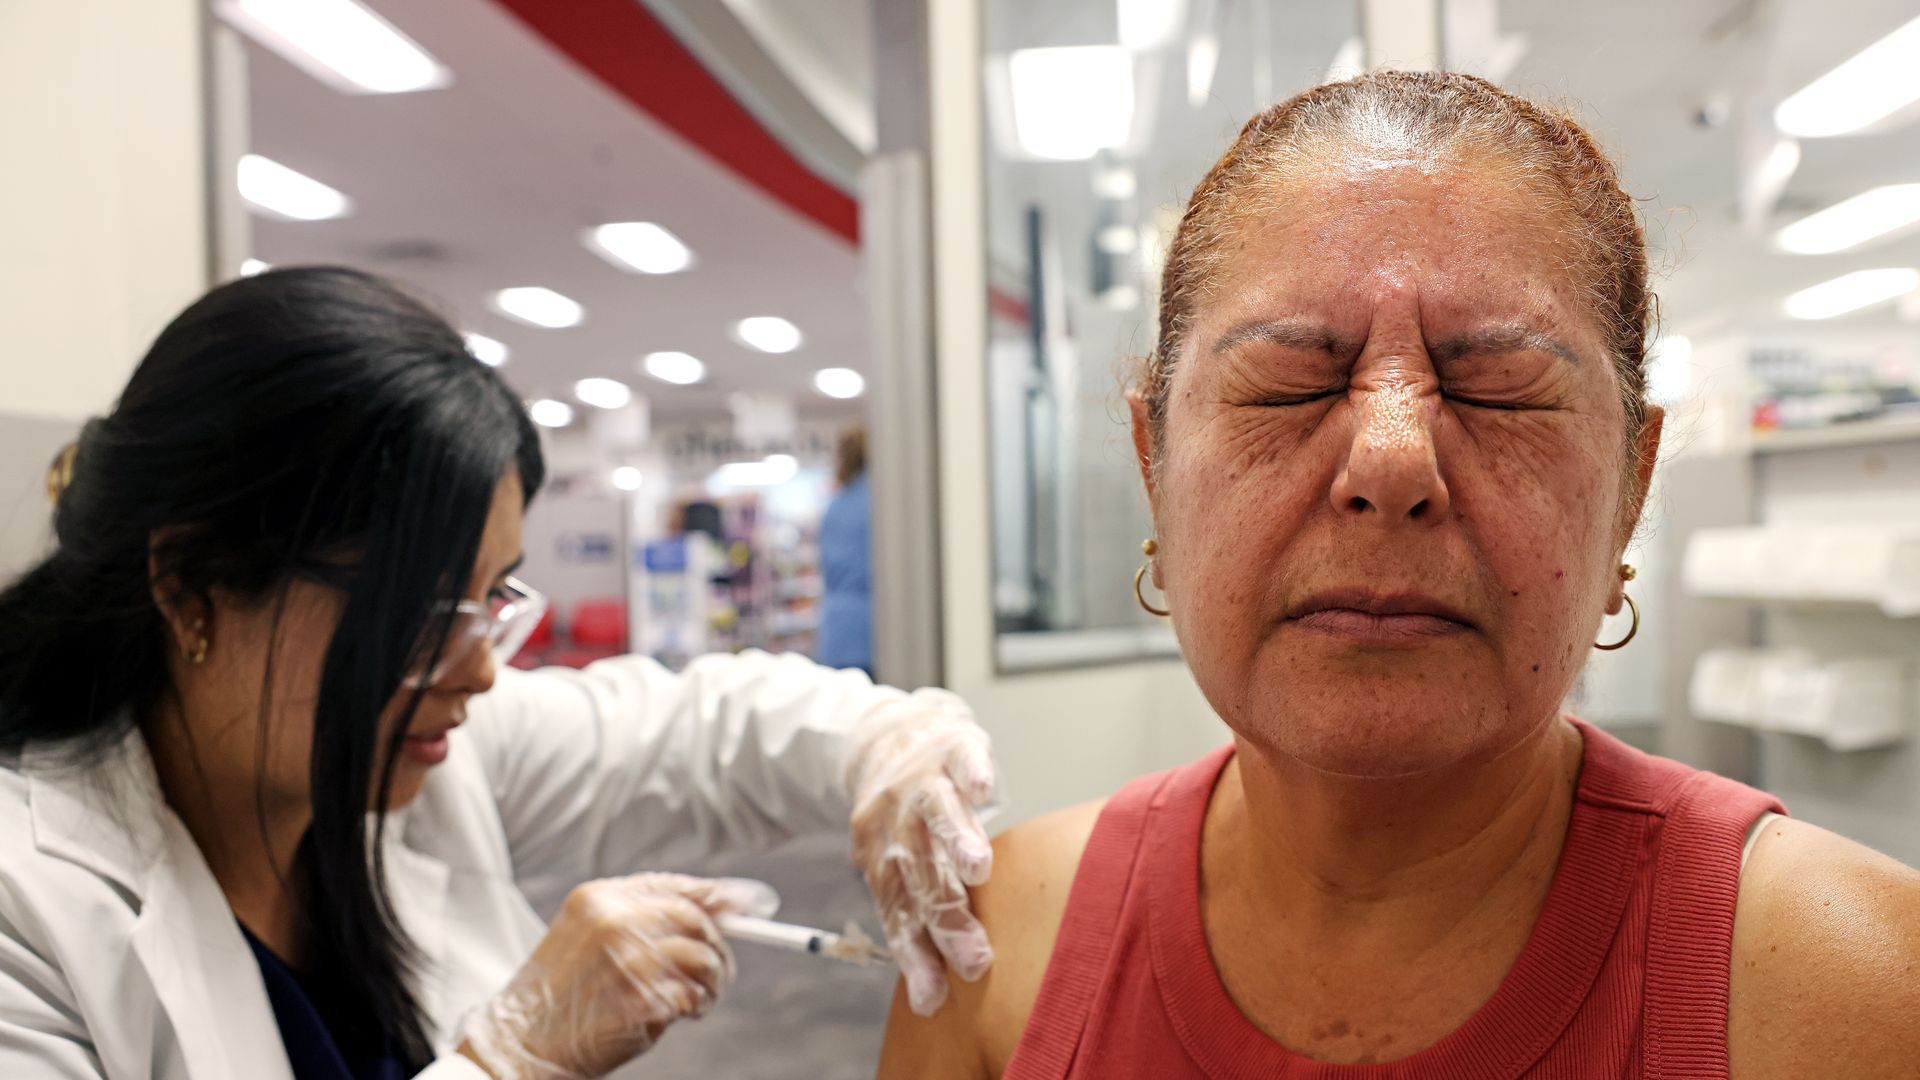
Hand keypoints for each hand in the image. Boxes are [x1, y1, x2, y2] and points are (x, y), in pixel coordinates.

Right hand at [457, 873, 778, 1078]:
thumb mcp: (588, 936)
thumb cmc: (561, 993)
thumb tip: (730, 904)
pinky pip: (693, 997)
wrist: (522, 1044)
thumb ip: (644, 916)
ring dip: (714, 981)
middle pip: (697, 919)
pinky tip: (682, 1014)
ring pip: (703, 957)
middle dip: (720, 945)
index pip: (676, 887)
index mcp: (599, 898)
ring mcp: (630, 961)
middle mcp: (615, 922)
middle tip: (721, 970)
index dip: (721, 895)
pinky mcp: (642, 1001)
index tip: (757, 904)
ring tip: (699, 998)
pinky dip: (697, 1006)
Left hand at [847, 688, 997, 1015]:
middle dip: (946, 918)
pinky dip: (970, 771)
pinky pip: (960, 758)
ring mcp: (923, 782)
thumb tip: (932, 998)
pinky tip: (983, 788)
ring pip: (937, 814)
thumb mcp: (897, 863)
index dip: (913, 954)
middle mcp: (896, 822)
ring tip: (977, 870)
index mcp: (879, 856)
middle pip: (920, 874)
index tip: (934, 997)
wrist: (889, 736)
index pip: (896, 911)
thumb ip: (918, 913)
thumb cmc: (903, 816)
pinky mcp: (951, 747)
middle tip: (974, 959)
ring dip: (955, 841)